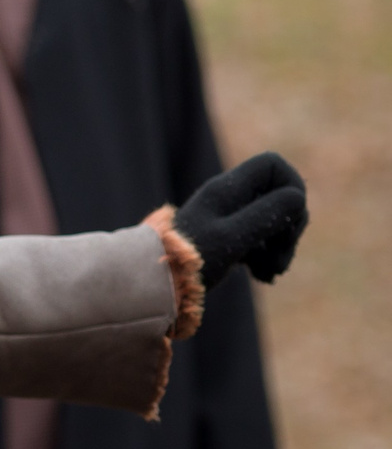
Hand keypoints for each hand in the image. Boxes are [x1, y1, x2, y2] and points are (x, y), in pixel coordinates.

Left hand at [174, 152, 307, 289]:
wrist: (152, 283)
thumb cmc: (187, 260)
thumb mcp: (231, 238)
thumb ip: (265, 215)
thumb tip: (297, 197)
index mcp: (227, 189)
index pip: (272, 165)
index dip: (291, 185)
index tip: (292, 215)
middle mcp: (228, 198)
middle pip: (279, 196)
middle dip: (289, 227)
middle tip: (282, 258)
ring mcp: (227, 218)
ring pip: (272, 221)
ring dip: (280, 247)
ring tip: (270, 275)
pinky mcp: (226, 239)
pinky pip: (259, 240)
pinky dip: (266, 257)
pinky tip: (263, 277)